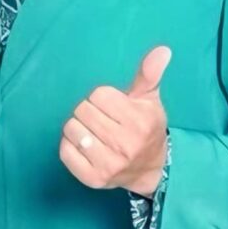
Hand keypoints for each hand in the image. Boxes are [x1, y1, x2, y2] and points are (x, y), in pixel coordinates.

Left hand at [61, 46, 171, 195]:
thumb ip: (149, 74)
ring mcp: (109, 164)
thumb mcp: (149, 101)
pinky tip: (87, 149)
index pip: (98, 95)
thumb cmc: (146, 129)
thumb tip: (162, 49)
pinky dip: (70, 147)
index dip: (103, 99)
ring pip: (71, 128)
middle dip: (90, 113)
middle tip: (105, 123)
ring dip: (79, 129)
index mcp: (139, 122)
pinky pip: (65, 151)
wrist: (151, 170)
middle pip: (82, 110)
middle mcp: (125, 144)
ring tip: (96, 136)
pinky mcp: (93, 179)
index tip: (115, 110)